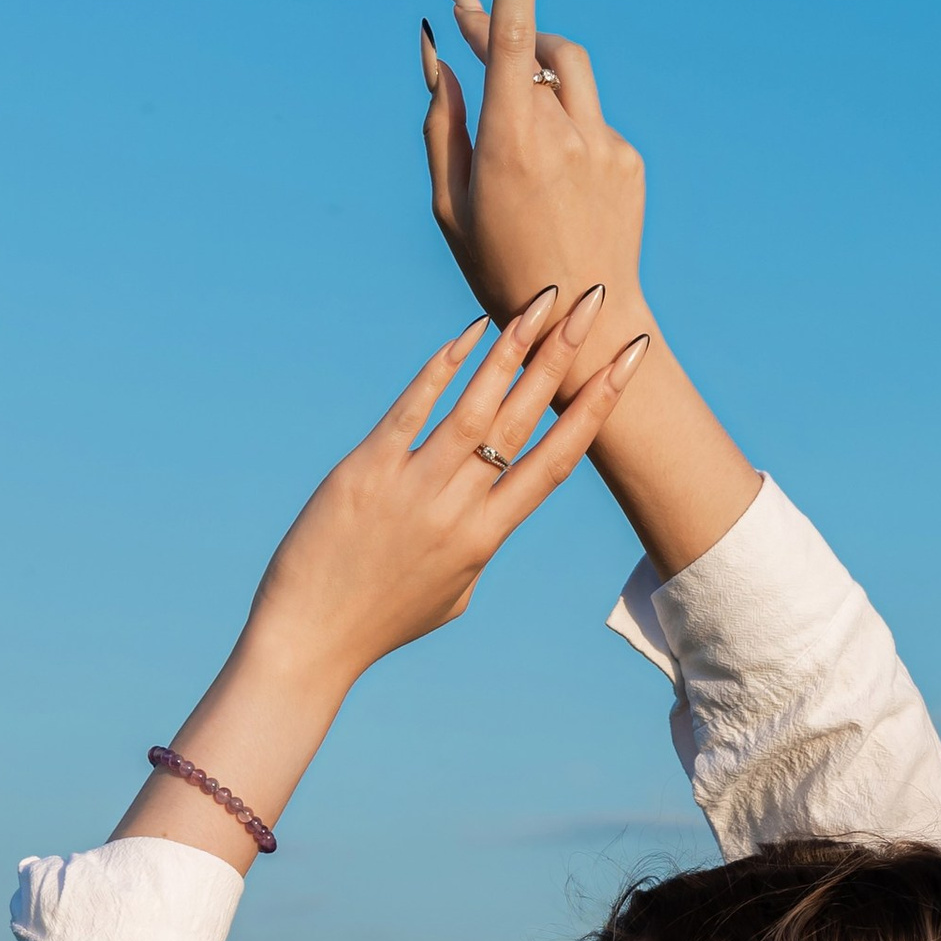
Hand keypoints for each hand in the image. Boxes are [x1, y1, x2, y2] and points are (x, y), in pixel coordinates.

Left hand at [247, 283, 644, 692]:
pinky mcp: (366, 472)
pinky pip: (412, 410)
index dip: (597, 408)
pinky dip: (442, 369)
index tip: (628, 362)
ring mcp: (414, 488)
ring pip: (477, 406)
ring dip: (515, 347)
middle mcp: (459, 509)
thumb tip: (487, 512)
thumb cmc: (382, 620)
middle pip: (526, 420)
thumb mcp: (451, 592)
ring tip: (543, 299)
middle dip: (566, 356)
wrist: (311, 642)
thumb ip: (476, 545)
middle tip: (594, 300)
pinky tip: (469, 332)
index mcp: (486, 539)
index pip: (556, 462)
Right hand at [421, 0, 648, 358]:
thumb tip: (438, 49)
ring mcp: (605, 143)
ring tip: (514, 124)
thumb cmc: (499, 269)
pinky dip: (565, 131)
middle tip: (465, 20)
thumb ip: (442, 120)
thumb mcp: (451, 203)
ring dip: (536, 72)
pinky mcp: (630, 159)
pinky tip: (556, 186)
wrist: (583, 326)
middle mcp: (564, 132)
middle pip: (535, 45)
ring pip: (566, 73)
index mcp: (512, 141)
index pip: (514, 29)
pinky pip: (590, 120)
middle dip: (501, 31)